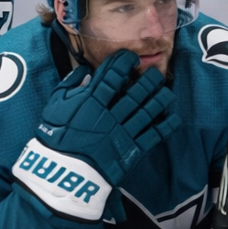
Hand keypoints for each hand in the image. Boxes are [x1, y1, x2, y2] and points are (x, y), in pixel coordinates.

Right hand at [16, 49, 176, 221]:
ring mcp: (124, 131)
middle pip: (135, 92)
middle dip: (148, 79)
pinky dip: (166, 124)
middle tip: (155, 72)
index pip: (111, 76)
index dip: (122, 63)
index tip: (129, 57)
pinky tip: (173, 115)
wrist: (64, 170)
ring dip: (160, 99)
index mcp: (91, 101)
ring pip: (148, 111)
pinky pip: (154, 134)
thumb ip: (68, 85)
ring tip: (167, 91)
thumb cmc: (56, 135)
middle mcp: (111, 113)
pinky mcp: (133, 149)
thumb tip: (84, 70)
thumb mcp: (54, 105)